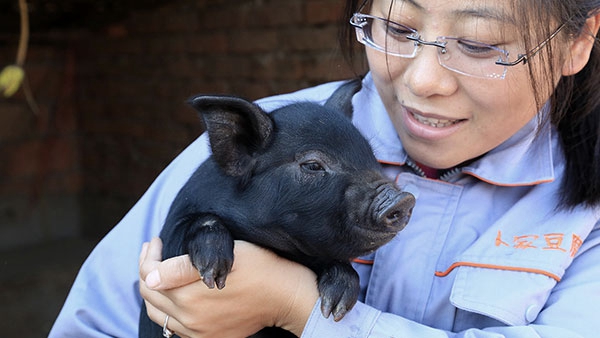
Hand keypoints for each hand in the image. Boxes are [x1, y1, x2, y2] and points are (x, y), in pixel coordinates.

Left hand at [139, 238, 318, 336]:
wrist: (285, 295)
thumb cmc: (259, 266)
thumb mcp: (224, 255)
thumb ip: (182, 268)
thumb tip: (152, 277)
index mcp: (189, 296)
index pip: (150, 275)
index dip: (148, 255)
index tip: (156, 240)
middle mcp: (189, 318)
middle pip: (149, 295)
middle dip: (147, 269)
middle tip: (154, 251)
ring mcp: (198, 332)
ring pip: (158, 314)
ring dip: (153, 291)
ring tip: (159, 272)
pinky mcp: (208, 337)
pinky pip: (174, 328)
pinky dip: (168, 310)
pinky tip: (176, 294)